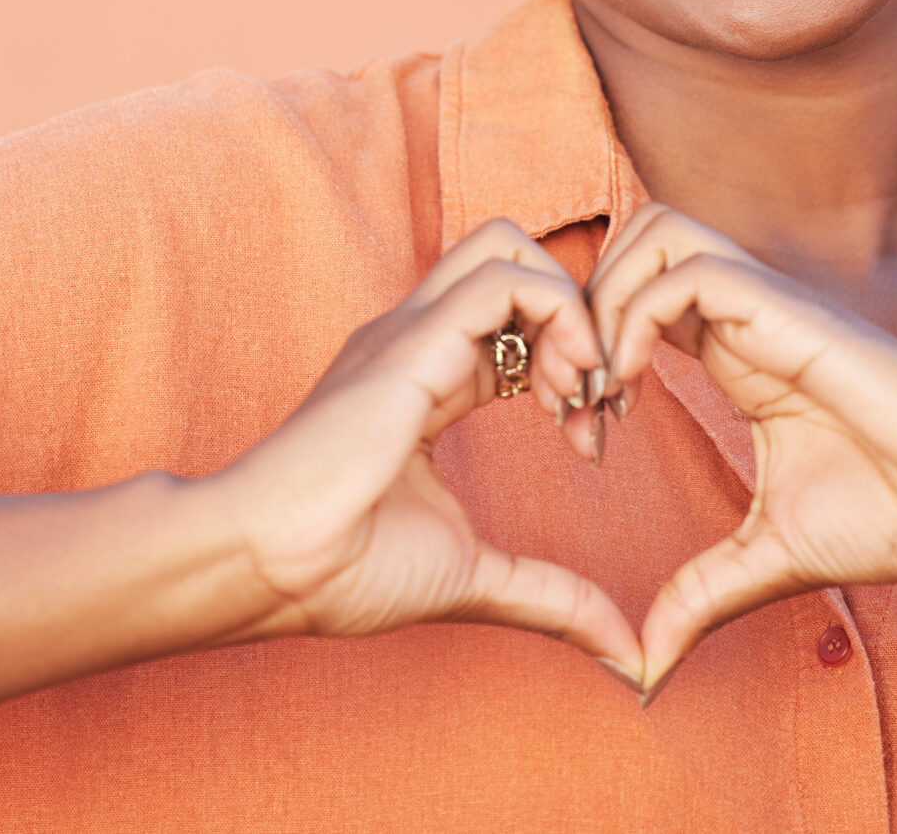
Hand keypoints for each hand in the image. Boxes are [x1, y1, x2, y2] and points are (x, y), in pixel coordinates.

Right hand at [208, 219, 641, 676]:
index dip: (572, 364)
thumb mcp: (474, 575)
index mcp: (425, 377)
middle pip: (515, 258)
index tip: (590, 438)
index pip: (516, 323)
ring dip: (574, 311)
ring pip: (514, 248)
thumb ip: (549, 594)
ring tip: (582, 392)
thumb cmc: (347, 567)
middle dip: (580, 314)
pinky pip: (504, 278)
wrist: (275, 565)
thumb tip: (621, 647)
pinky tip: (566, 387)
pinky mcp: (413, 342)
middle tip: (598, 399)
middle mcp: (419, 339)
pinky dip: (560, 314)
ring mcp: (412, 331)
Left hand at [586, 205, 896, 694]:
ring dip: (603, 300)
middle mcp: (743, 316)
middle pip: (632, 240)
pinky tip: (633, 388)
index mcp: (736, 354)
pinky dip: (636, 316)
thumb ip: (700, 595)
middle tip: (573, 399)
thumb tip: (645, 667)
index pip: (635, 298)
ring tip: (600, 389)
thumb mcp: (769, 557)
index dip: (586, 351)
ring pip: (654, 230)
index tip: (582, 434)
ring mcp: (765, 305)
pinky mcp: (788, 310)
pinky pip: (688, 271)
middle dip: (578, 308)